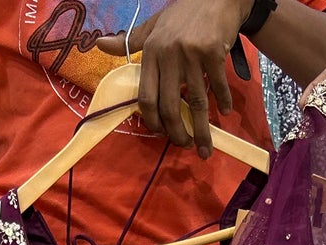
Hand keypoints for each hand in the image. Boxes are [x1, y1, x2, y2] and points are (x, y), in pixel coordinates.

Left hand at [95, 0, 244, 159]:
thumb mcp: (153, 26)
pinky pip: (217, 86)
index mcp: (151, 52)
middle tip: (184, 145)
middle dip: (176, 133)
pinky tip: (225, 112)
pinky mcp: (213, 53)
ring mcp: (191, 54)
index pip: (146, 97)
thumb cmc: (183, 14)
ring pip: (196, 102)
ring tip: (204, 148)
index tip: (161, 133)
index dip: (153, 121)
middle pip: (169, 106)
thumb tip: (100, 44)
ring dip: (201, 130)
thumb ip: (130, 40)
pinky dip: (223, 101)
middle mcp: (168, 54)